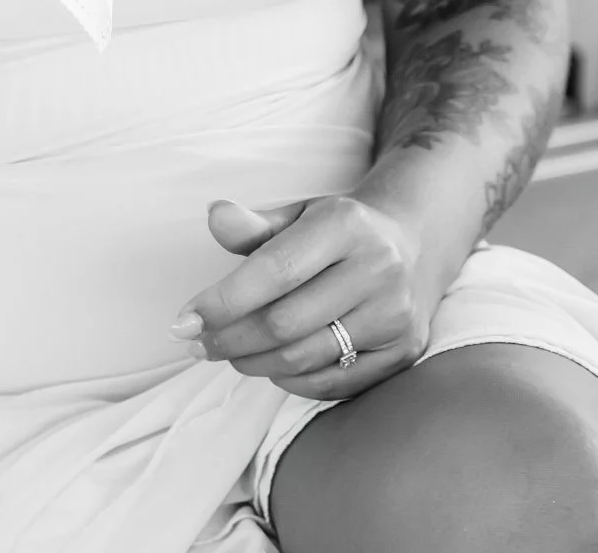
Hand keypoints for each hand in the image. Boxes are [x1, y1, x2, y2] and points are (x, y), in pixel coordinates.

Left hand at [170, 195, 432, 401]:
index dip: (222, 301)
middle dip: (229, 339)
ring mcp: (395, 314)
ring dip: (253, 362)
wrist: (414, 245)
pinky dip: (290, 380)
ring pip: (305, 358)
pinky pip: (333, 383)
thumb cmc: (337, 232)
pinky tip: (269, 364)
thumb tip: (214, 216)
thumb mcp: (298, 215)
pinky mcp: (403, 350)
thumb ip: (253, 224)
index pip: (274, 272)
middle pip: (284, 323)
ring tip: (228, 351)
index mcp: (345, 224)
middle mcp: (377, 268)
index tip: (184, 320)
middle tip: (198, 342)